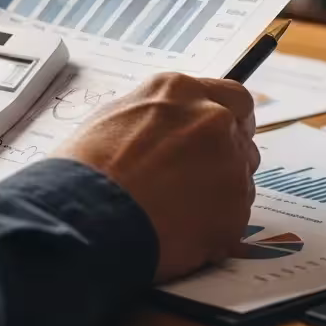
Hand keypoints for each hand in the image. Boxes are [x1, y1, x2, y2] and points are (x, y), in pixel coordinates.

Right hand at [58, 73, 258, 281]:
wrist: (84, 218)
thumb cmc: (83, 173)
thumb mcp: (113, 119)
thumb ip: (155, 118)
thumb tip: (166, 129)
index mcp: (181, 92)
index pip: (232, 98)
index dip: (228, 121)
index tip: (218, 138)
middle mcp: (213, 119)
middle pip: (242, 137)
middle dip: (226, 156)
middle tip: (198, 180)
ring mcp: (229, 163)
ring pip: (241, 177)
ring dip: (221, 192)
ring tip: (179, 212)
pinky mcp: (235, 209)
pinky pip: (235, 217)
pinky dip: (216, 227)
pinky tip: (180, 233)